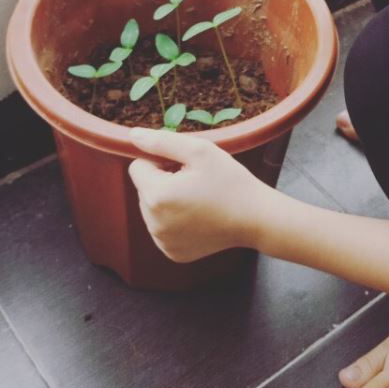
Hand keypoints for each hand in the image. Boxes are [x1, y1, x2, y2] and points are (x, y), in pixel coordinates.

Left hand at [127, 128, 269, 261]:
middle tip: (194, 182)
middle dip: (163, 181)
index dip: (160, 161)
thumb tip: (133, 136)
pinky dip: (175, 221)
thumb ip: (162, 141)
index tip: (184, 166)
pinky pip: (162, 228)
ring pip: (151, 209)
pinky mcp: (172, 252)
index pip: (137, 167)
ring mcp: (162, 241)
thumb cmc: (229, 180)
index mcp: (157, 195)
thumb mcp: (199, 151)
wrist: (255, 218)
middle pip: (144, 189)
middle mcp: (153, 223)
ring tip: (198, 199)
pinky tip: (198, 217)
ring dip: (168, 201)